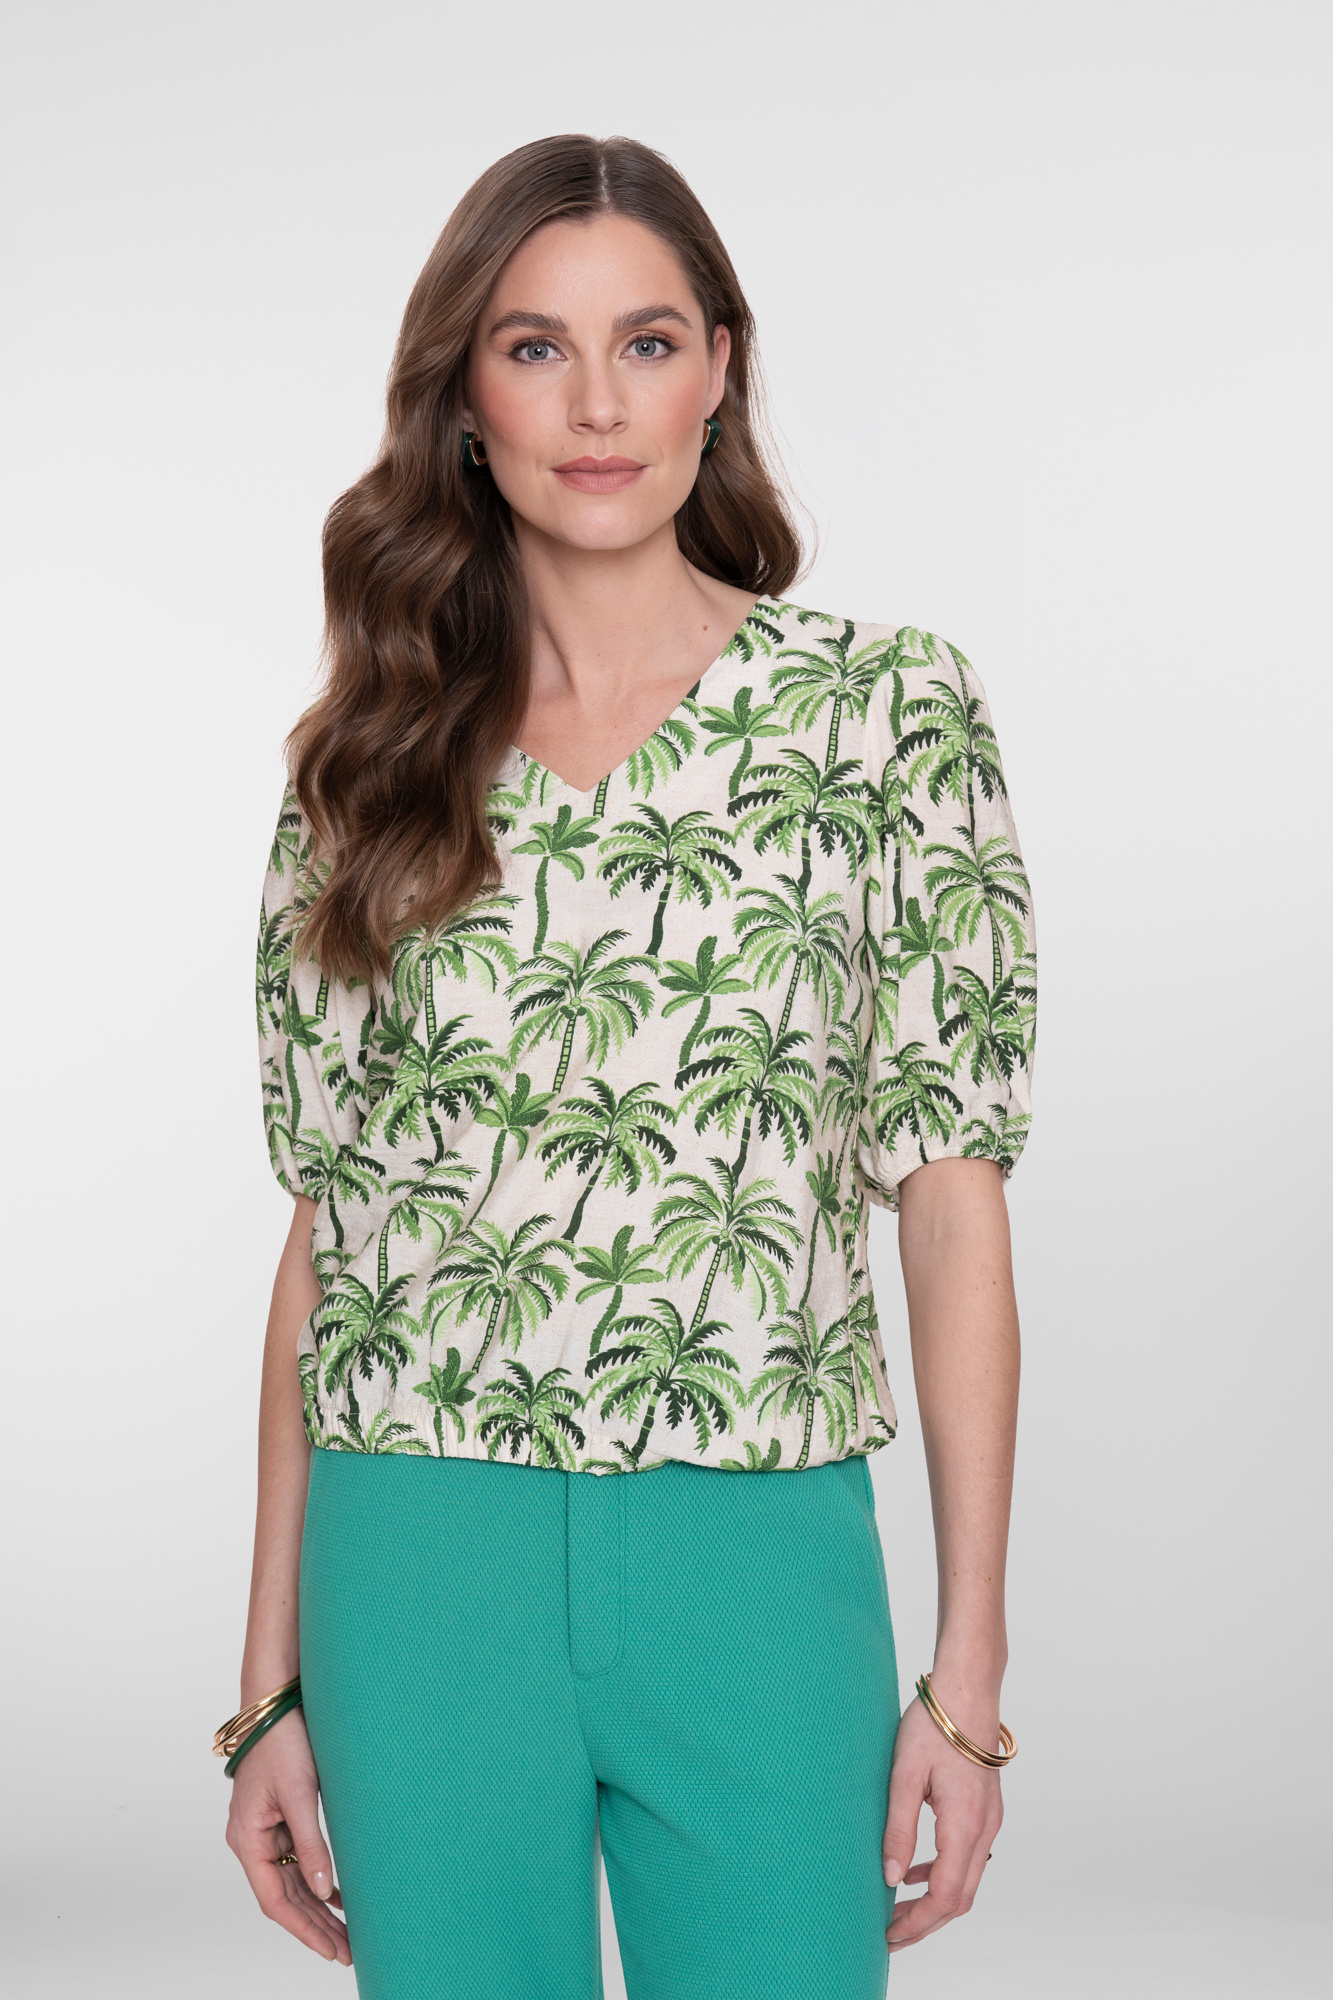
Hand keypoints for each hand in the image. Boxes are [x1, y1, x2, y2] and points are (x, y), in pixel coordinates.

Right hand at [225, 1706, 351, 1965]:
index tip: (331, 1949)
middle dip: (314, 1926)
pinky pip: (295, 1860)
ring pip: (291, 1881)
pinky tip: (336, 1895)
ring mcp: (264, 1830)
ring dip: (317, 1907)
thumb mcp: (300, 1794)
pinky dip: (315, 1879)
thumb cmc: (282, 1741)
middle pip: (284, 1897)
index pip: (275, 1900)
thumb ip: (310, 1843)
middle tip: (347, 1950)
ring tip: (346, 1932)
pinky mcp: (278, 1817)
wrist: (275, 1702)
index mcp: (248, 1839)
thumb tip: (323, 1890)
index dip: (303, 1929)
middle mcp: (251, 1840)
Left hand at [881, 1686, 1003, 1952]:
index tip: (889, 1934)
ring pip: (967, 1879)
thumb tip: (891, 1878)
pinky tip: (916, 1870)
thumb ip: (899, 1829)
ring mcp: (990, 1819)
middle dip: (926, 1922)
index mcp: (964, 1825)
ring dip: (935, 1900)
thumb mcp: (904, 1775)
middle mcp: (984, 1828)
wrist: (967, 1688)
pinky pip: (969, 1856)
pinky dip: (944, 1873)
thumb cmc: (934, 1725)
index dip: (918, 1923)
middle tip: (889, 1932)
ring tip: (897, 1908)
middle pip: (961, 1898)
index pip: (946, 1897)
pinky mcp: (986, 1808)